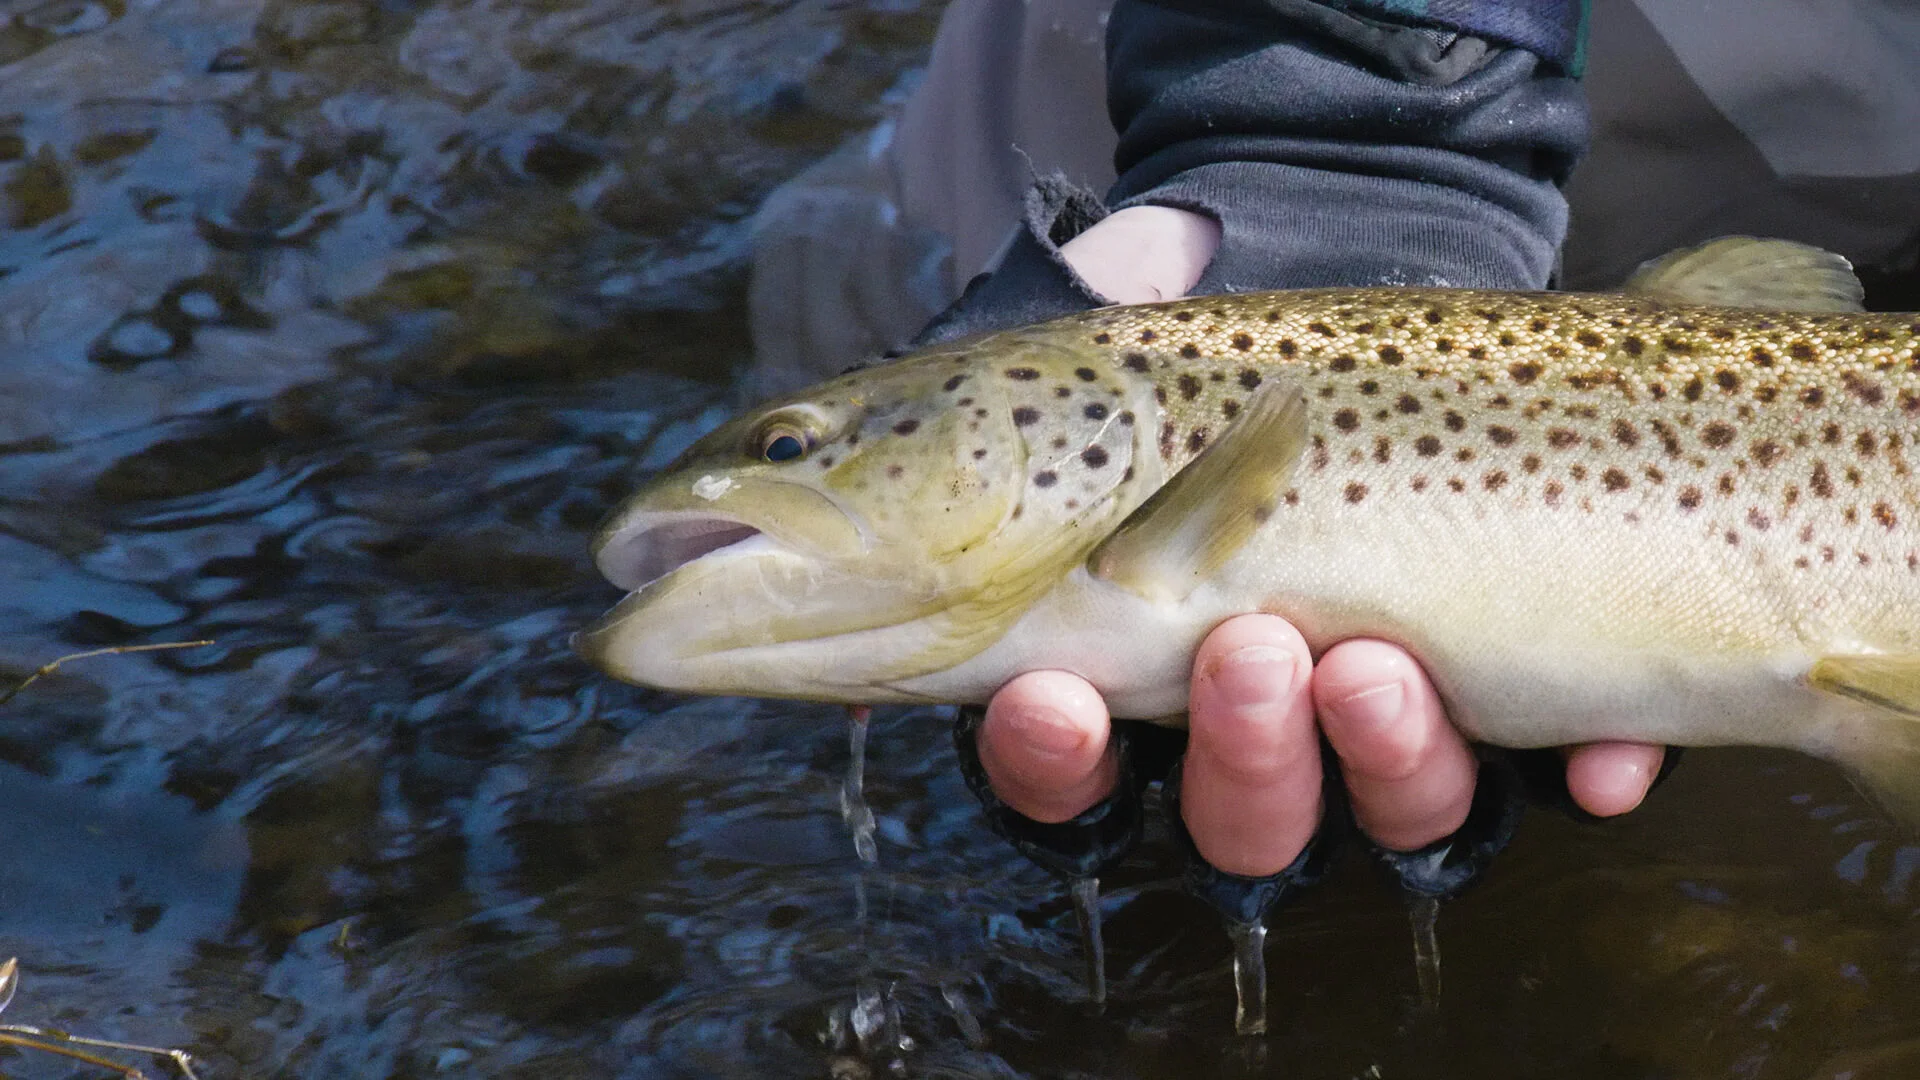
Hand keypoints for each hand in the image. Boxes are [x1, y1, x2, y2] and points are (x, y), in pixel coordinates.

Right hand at [974, 208, 1666, 876]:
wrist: (1321, 228)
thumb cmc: (1162, 333)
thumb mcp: (1040, 392)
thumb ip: (946, 483)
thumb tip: (807, 562)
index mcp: (1129, 676)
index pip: (1078, 783)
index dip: (1061, 772)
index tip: (1056, 705)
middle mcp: (1262, 719)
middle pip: (1248, 822)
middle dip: (1244, 757)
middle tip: (1244, 652)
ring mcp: (1398, 702)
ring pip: (1402, 810)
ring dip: (1390, 760)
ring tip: (1373, 659)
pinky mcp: (1529, 664)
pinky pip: (1568, 754)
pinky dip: (1587, 764)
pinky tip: (1600, 762)